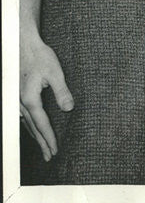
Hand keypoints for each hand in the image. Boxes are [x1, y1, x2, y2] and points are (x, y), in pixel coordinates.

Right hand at [20, 31, 73, 161]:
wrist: (23, 45)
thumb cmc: (40, 57)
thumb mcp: (55, 72)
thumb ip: (62, 91)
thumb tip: (69, 109)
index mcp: (30, 98)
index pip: (42, 124)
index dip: (49, 138)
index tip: (55, 150)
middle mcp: (20, 102)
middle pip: (32, 128)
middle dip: (42, 143)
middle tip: (50, 157)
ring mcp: (16, 100)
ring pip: (26, 123)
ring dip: (35, 136)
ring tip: (43, 147)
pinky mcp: (17, 95)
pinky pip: (23, 116)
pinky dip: (29, 126)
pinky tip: (33, 129)